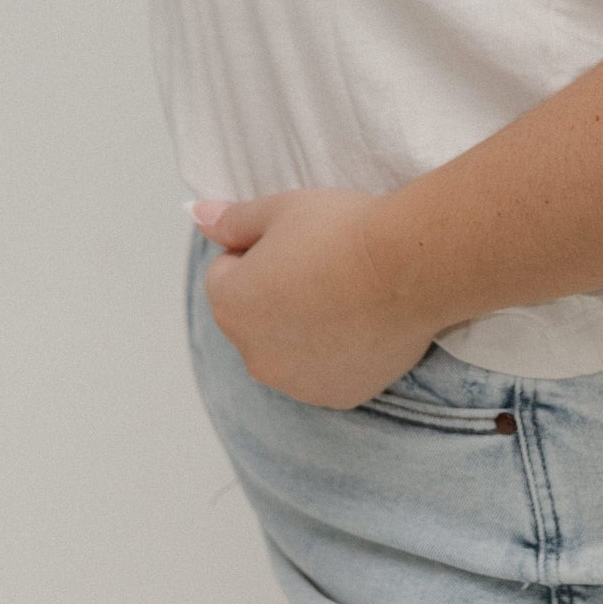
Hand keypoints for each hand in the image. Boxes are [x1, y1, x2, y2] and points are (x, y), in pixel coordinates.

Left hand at [191, 187, 439, 409]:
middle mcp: (253, 354)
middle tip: (323, 263)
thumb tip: (195, 214)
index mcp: (230, 305)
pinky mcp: (336, 396)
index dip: (258, 250)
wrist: (408, 266)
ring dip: (302, 326)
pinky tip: (362, 321)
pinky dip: (335, 352)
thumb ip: (231, 219)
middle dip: (275, 294)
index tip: (297, 240)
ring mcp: (295, 382)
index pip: (226, 273)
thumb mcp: (281, 207)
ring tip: (346, 293)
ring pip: (287, 348)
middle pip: (253, 316)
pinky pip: (323, 371)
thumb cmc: (342, 230)